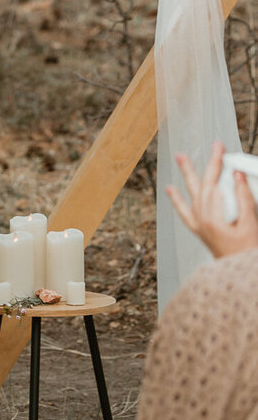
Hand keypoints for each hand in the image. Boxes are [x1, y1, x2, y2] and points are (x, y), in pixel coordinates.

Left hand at [165, 140, 257, 258]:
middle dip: (209, 163)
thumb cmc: (248, 250)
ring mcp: (199, 224)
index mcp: (214, 216)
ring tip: (181, 157)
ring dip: (188, 174)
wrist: (238, 273)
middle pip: (204, 184)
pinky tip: (170, 189)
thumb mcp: (251, 223)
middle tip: (214, 146)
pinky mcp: (199, 230)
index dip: (218, 162)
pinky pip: (185, 212)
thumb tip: (236, 175)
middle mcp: (202, 218)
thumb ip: (244, 198)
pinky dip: (177, 200)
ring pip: (192, 194)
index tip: (221, 146)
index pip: (216, 181)